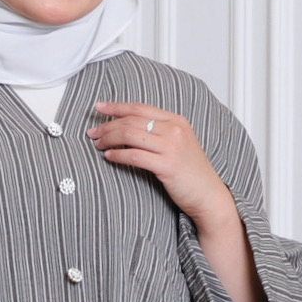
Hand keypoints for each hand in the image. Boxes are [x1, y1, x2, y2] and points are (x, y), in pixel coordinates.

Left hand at [88, 102, 264, 301]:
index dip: (117, 107)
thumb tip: (128, 129)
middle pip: (132, 121)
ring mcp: (171, 147)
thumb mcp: (179, 144)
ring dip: (110, 139)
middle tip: (93, 133)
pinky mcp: (167, 165)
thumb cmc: (191, 173)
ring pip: (131, 135)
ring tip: (98, 145)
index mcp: (177, 120)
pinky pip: (135, 156)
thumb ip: (159, 133)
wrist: (209, 195)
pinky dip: (119, 155)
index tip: (99, 107)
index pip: (140, 108)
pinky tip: (109, 157)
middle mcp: (174, 129)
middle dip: (108, 125)